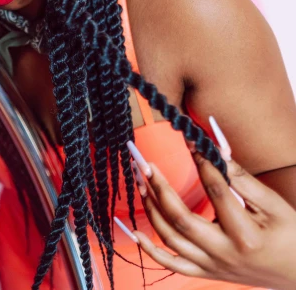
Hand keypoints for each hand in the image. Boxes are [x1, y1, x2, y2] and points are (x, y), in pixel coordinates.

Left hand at [116, 130, 295, 289]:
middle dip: (160, 188)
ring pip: (171, 238)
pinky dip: (150, 250)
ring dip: (151, 209)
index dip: (203, 164)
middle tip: (147, 164)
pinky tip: (135, 231)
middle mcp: (224, 253)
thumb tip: (217, 150)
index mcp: (246, 235)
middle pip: (182, 219)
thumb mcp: (275, 206)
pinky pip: (172, 264)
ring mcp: (212, 266)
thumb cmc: (290, 236)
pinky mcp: (206, 273)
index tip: (191, 143)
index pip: (217, 193)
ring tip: (142, 183)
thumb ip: (244, 180)